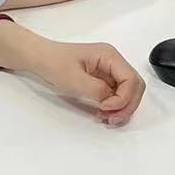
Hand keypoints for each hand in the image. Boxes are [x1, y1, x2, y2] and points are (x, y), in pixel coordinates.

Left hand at [20, 39, 145, 125]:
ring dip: (121, 108)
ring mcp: (108, 71)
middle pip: (135, 87)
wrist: (39, 59)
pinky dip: (113, 107)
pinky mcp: (102, 80)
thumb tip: (112, 101)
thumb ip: (97, 91)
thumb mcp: (75, 79)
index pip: (131, 79)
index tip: (106, 108)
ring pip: (128, 93)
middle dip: (127, 105)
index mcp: (109, 56)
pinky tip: (101, 113)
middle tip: (111, 119)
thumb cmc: (54, 64)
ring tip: (106, 118)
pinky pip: (116, 95)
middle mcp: (112, 62)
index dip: (124, 98)